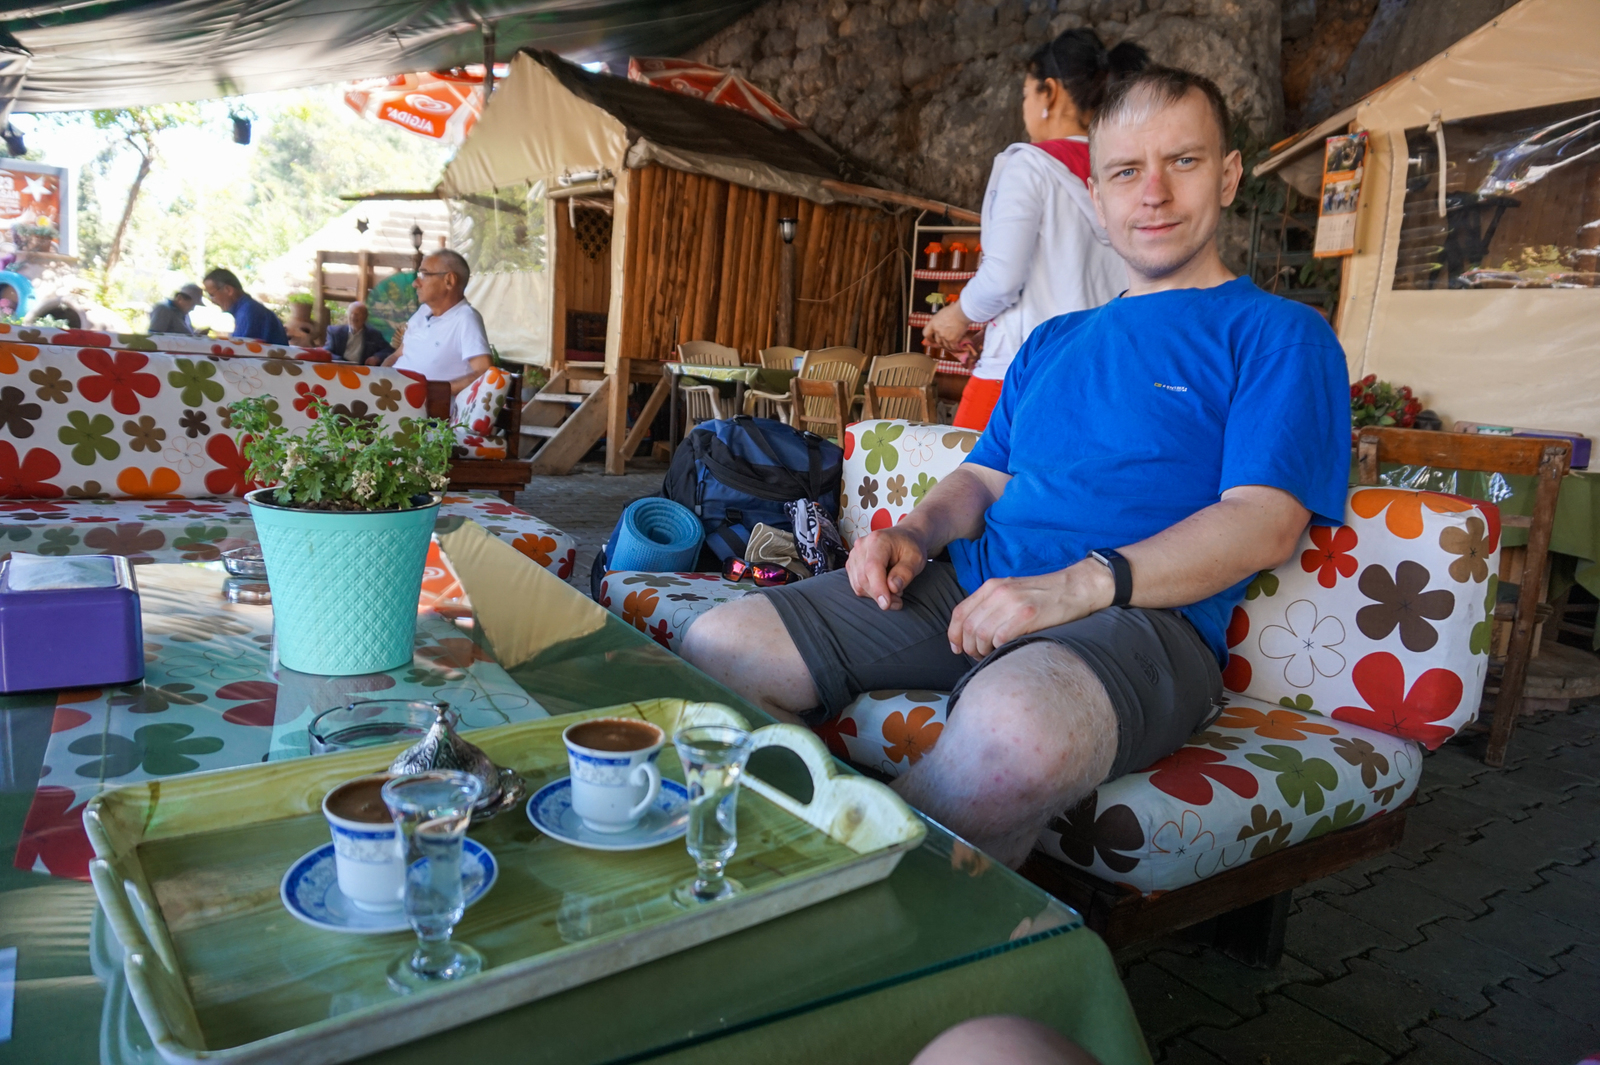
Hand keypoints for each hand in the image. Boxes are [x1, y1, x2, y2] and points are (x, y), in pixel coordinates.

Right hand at [846, 526, 929, 610]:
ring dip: (876, 594)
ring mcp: (854, 555)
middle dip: (881, 595)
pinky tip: (883, 587)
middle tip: (899, 600)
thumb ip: (905, 572)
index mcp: (878, 540)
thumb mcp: (916, 558)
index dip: (878, 588)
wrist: (903, 538)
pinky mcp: (852, 564)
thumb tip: (892, 587)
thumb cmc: (910, 547)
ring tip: (893, 590)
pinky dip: (870, 591)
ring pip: (858, 585)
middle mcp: (861, 546)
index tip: (886, 604)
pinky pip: (856, 585)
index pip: (872, 567)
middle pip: (864, 579)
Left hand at [924, 301, 974, 353]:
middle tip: (945, 342)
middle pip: (937, 341)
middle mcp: (937, 331)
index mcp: (933, 324)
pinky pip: (952, 347)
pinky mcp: (953, 340)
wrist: (962, 312)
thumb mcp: (941, 314)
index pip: (926, 334)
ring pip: (945, 345)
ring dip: (948, 346)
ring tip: (951, 346)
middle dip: (940, 342)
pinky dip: (955, 348)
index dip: (929, 338)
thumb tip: (939, 325)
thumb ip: (938, 321)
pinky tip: (957, 347)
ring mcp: (945, 336)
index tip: (932, 339)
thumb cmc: (952, 310)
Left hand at [947, 561, 1114, 658]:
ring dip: (982, 650)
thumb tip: (972, 631)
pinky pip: (1001, 637)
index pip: (960, 612)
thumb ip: (991, 606)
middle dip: (969, 647)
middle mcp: (998, 592)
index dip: (953, 634)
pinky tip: (1005, 650)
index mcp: (991, 586)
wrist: (1076, 587)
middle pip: (968, 626)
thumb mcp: (1012, 592)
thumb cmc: (1044, 595)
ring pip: (982, 633)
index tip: (957, 648)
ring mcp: (1013, 602)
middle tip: (978, 656)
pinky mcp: (1028, 614)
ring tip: (992, 654)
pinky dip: (998, 648)